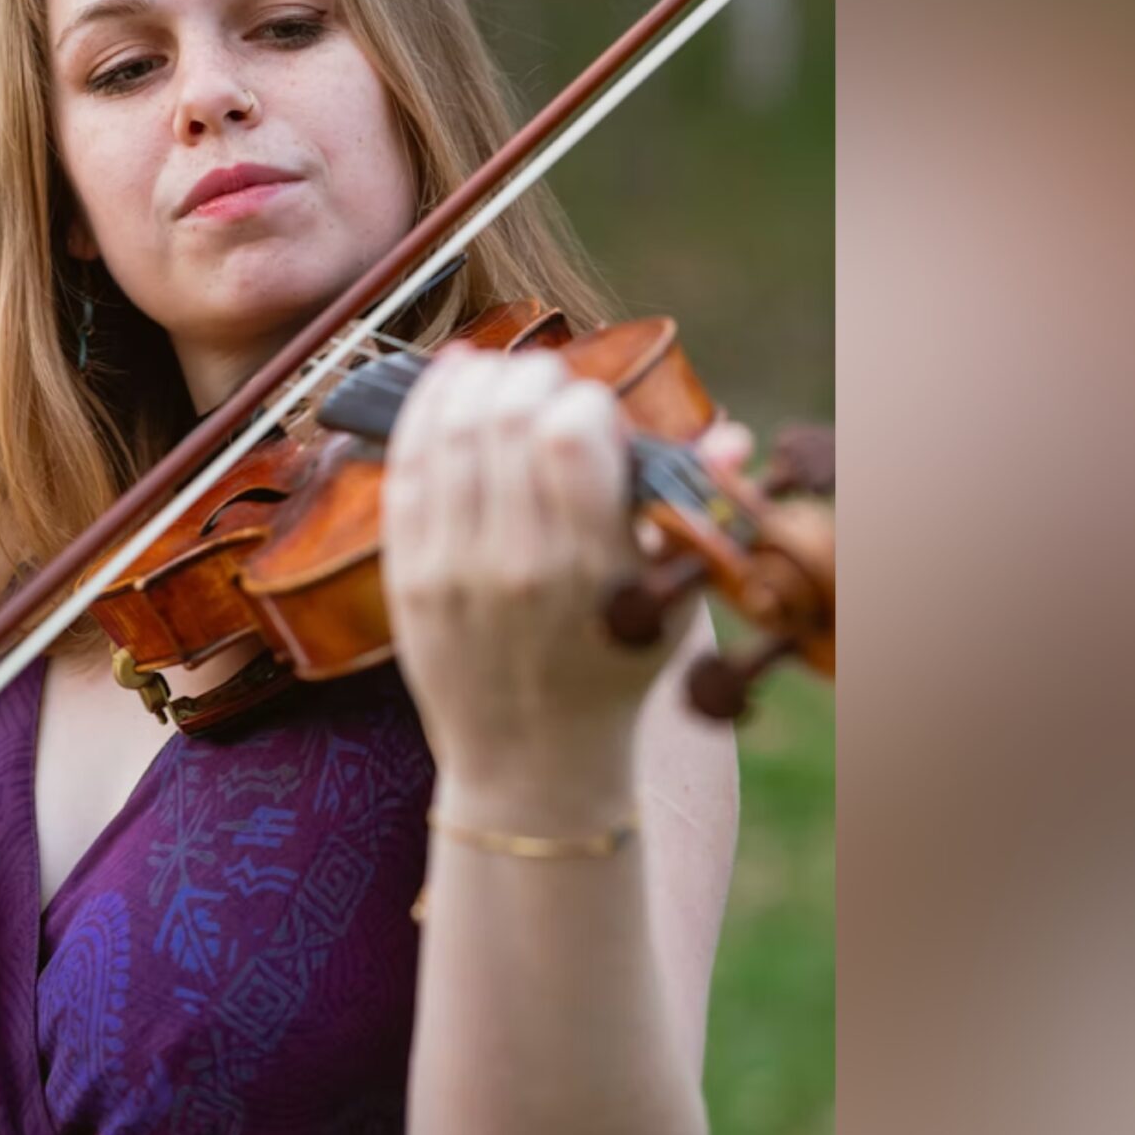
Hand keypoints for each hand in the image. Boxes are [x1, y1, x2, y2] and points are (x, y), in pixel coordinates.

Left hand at [378, 345, 750, 818]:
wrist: (533, 759)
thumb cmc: (613, 671)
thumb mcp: (668, 603)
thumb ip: (691, 514)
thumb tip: (728, 432)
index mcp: (590, 566)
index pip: (570, 432)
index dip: (585, 399)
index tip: (595, 415)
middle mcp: (515, 563)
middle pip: (506, 418)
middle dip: (531, 378)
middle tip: (547, 385)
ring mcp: (452, 568)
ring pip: (451, 431)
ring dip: (478, 383)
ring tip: (502, 375)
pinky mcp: (408, 574)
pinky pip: (406, 468)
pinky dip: (425, 410)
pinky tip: (451, 381)